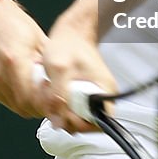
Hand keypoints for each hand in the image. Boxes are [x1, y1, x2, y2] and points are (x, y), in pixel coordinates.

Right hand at [0, 0, 49, 117]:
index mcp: (14, 61)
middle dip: (38, 107)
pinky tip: (18, 83)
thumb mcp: (38, 39)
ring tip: (35, 90)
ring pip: (10, 105)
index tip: (55, 102)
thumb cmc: (12, 22)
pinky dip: (11, 95)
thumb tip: (60, 84)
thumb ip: (47, 65)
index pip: (32, 100)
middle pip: (22, 107)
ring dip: (24, 102)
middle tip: (49, 100)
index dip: (46, 105)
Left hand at [39, 3, 116, 132]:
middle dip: (64, 115)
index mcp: (104, 93)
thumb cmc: (68, 45)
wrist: (71, 33)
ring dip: (59, 109)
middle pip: (83, 124)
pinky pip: (70, 109)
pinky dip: (58, 103)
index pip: (97, 125)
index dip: (78, 123)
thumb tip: (58, 122)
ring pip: (74, 117)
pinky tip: (53, 89)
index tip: (63, 110)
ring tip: (52, 89)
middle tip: (53, 96)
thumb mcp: (59, 69)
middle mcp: (101, 98)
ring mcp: (91, 97)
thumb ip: (58, 97)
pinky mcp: (81, 96)